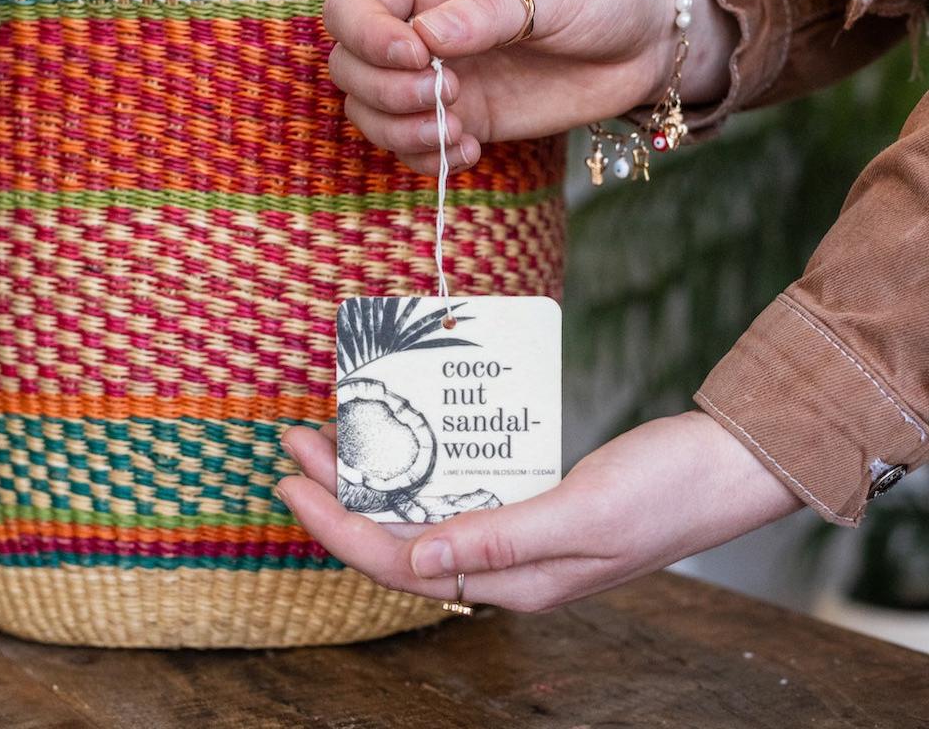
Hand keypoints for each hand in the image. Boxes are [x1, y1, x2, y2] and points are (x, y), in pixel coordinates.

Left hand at [276, 410, 800, 611]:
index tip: (292, 484)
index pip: (401, 563)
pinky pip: (458, 492)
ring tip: (334, 438)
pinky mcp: (532, 504)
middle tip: (295, 446)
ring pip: (424, 515)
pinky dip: (422, 469)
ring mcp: (518, 535)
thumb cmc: (668, 491)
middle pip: (399, 538)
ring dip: (375, 480)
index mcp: (515, 580)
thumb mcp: (584, 513)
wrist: (727, 467)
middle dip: (339, 497)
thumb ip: (500, 540)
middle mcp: (506, 565)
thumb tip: (419, 560)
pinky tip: (406, 440)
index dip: (337, 526)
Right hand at [323, 0, 735, 174]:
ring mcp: (436, 79)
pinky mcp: (460, 119)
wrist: (641, 44)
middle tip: (450, 94)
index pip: (351, 9)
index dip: (367, 39)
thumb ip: (485, 11)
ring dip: (402, 132)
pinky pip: (411, 148)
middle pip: (349, 68)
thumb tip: (424, 35)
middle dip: (387, 92)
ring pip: (370, 113)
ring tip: (458, 130)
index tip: (419, 58)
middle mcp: (420, 30)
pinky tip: (472, 150)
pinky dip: (427, 159)